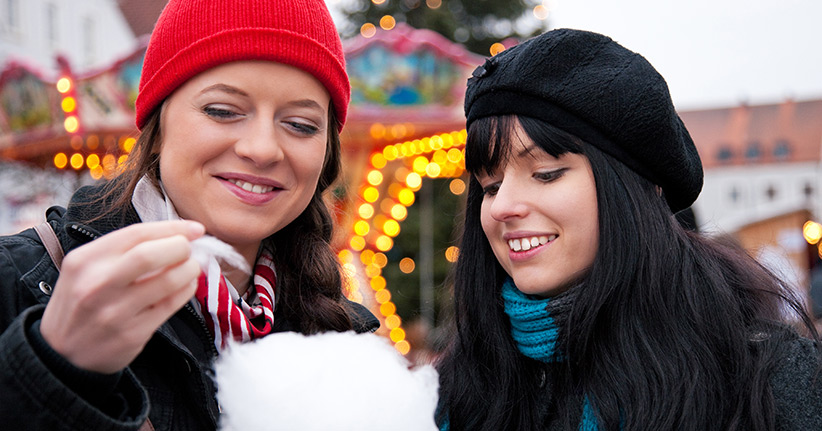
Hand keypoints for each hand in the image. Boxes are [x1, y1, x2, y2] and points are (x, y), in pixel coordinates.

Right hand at [40, 220, 204, 373]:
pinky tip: (187, 284)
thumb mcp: (84, 270)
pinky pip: (171, 305)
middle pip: (150, 255)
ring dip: (190, 269)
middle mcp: (97, 285)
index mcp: (84, 261)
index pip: (136, 234)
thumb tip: (175, 234)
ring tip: (192, 266)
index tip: (193, 228)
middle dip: (180, 246)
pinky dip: (186, 290)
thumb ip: (122, 251)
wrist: (60, 354)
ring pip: (167, 281)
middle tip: (190, 249)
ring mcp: (115, 312)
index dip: (172, 228)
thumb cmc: (81, 303)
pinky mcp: (132, 334)